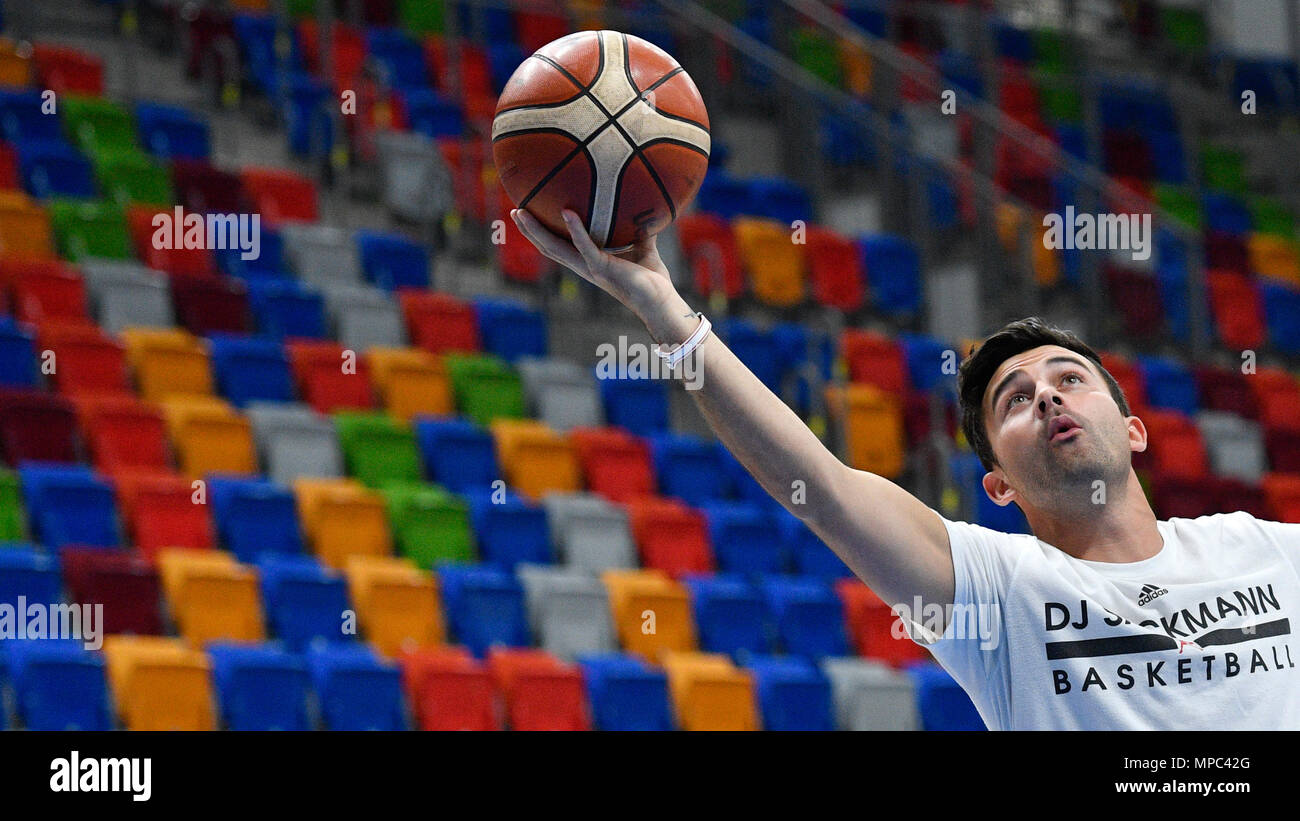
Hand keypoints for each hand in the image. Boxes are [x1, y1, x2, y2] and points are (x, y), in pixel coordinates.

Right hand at [510, 207, 672, 314]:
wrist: (661, 302)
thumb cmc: (653, 281)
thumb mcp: (644, 250)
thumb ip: (640, 233)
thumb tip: (647, 211)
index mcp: (590, 263)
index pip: (560, 248)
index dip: (544, 234)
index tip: (531, 217)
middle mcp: (585, 267)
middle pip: (549, 247)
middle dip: (530, 231)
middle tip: (515, 211)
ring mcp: (591, 269)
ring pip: (555, 248)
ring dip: (537, 230)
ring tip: (521, 212)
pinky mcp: (602, 268)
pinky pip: (584, 246)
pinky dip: (575, 229)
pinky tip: (566, 211)